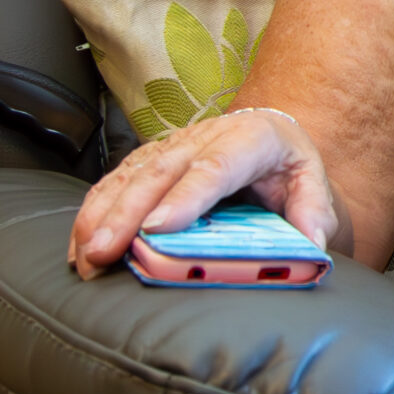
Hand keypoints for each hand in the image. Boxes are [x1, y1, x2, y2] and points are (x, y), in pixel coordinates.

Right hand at [66, 108, 336, 279]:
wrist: (269, 137)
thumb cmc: (288, 165)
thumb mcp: (312, 182)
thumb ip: (314, 213)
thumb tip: (312, 246)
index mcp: (251, 138)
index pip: (215, 167)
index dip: (185, 197)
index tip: (157, 227)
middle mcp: (205, 137)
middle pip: (160, 173)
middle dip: (127, 214)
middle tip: (104, 252)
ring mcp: (172, 146)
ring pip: (129, 176)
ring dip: (102, 216)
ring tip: (86, 256)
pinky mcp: (150, 160)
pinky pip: (116, 183)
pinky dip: (93, 213)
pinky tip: (79, 245)